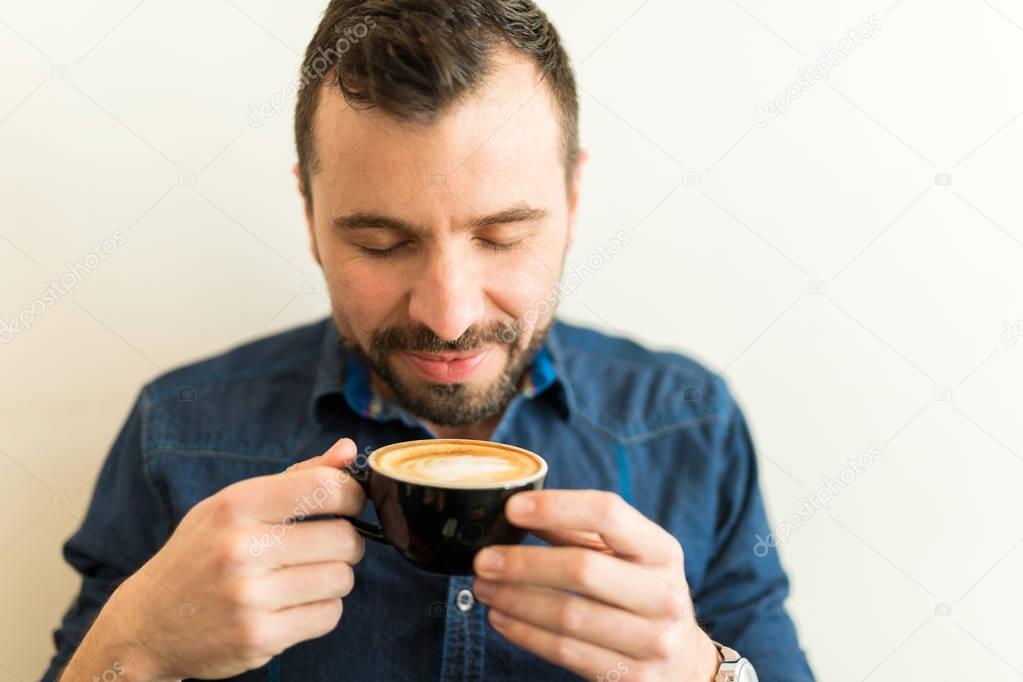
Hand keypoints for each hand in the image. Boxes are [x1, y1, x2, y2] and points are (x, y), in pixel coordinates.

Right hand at [62, 438, 366, 681]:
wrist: (146, 624)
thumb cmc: (201, 554)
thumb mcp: (234, 505)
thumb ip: (297, 476)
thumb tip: (348, 450)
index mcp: (236, 506)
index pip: (325, 487)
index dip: (352, 495)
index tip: (348, 504)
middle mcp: (241, 549)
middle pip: (343, 538)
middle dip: (346, 542)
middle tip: (326, 547)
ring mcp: (249, 597)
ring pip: (342, 579)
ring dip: (335, 578)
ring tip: (304, 577)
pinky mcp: (259, 637)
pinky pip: (329, 616)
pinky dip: (322, 610)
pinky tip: (293, 605)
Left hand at [472, 490, 720, 681]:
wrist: (684, 663)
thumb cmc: (642, 594)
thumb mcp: (627, 557)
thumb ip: (579, 532)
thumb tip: (518, 510)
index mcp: (661, 550)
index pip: (608, 513)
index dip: (557, 507)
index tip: (513, 508)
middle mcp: (662, 594)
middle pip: (583, 569)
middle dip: (523, 563)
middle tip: (483, 559)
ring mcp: (651, 640)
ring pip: (568, 615)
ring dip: (515, 600)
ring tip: (483, 587)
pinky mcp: (631, 676)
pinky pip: (565, 652)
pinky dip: (525, 633)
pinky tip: (501, 617)